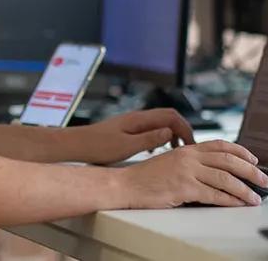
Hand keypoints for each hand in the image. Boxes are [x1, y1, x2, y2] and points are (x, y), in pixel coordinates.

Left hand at [67, 108, 195, 164]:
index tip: (191, 146)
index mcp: (139, 119)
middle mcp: (137, 117)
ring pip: (160, 123)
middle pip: (169, 117)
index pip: (172, 116)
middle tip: (188, 148)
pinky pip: (150, 128)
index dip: (185, 129)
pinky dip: (160, 137)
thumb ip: (149, 139)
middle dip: (182, 130)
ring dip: (172, 134)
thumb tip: (170, 132)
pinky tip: (156, 152)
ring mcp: (132, 122)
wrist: (76, 145)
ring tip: (175, 151)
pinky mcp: (127, 129)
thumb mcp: (126, 147)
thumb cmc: (98, 147)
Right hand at [116, 140, 267, 207]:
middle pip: (229, 161)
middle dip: (251, 171)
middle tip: (264, 180)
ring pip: (225, 178)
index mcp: (188, 149)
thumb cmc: (146, 178)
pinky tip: (238, 204)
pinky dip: (230, 200)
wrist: (125, 185)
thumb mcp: (171, 163)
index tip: (254, 160)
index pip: (221, 145)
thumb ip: (191, 164)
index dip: (242, 152)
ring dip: (245, 189)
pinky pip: (214, 194)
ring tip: (256, 197)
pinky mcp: (184, 188)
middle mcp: (189, 157)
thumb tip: (215, 173)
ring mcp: (187, 172)